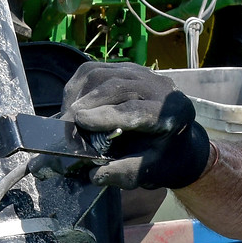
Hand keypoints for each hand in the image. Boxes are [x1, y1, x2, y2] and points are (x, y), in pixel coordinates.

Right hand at [61, 61, 211, 189]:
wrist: (175, 142)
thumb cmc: (162, 159)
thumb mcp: (149, 173)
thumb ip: (123, 173)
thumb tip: (94, 173)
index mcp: (172, 113)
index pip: (134, 109)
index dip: (104, 115)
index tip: (79, 122)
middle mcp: (160, 87)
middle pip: (115, 85)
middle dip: (86, 105)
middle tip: (66, 128)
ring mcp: (142, 73)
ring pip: (101, 74)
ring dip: (78, 96)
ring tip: (67, 120)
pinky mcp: (125, 69)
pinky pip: (94, 70)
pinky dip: (78, 88)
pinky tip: (72, 106)